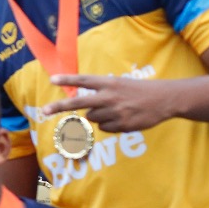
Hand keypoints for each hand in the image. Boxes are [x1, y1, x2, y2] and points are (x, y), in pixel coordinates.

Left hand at [46, 73, 173, 132]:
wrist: (165, 99)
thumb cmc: (139, 91)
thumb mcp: (120, 84)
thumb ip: (102, 91)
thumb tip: (84, 108)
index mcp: (110, 83)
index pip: (85, 80)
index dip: (68, 79)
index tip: (52, 79)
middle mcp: (110, 97)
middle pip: (79, 102)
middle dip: (60, 106)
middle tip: (44, 111)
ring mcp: (115, 112)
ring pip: (92, 118)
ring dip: (98, 116)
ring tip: (116, 110)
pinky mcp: (122, 125)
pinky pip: (104, 128)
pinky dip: (110, 125)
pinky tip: (123, 118)